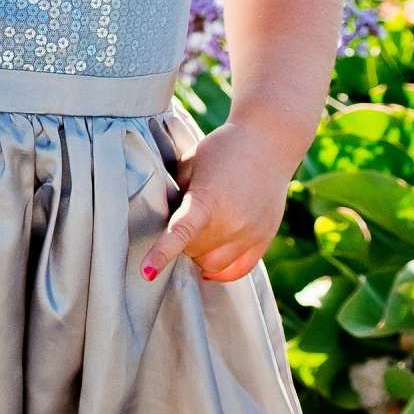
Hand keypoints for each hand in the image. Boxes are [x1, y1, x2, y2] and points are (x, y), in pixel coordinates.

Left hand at [140, 118, 294, 282]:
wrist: (267, 141)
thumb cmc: (221, 150)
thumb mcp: (189, 164)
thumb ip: (176, 194)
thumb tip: (163, 222)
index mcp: (207, 199)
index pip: (181, 233)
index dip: (162, 253)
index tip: (146, 272)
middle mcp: (232, 221)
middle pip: (193, 253)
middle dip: (182, 244)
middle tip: (183, 222)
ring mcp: (251, 233)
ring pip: (213, 266)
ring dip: (200, 256)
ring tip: (199, 235)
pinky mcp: (264, 238)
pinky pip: (239, 270)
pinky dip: (221, 271)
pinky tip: (209, 264)